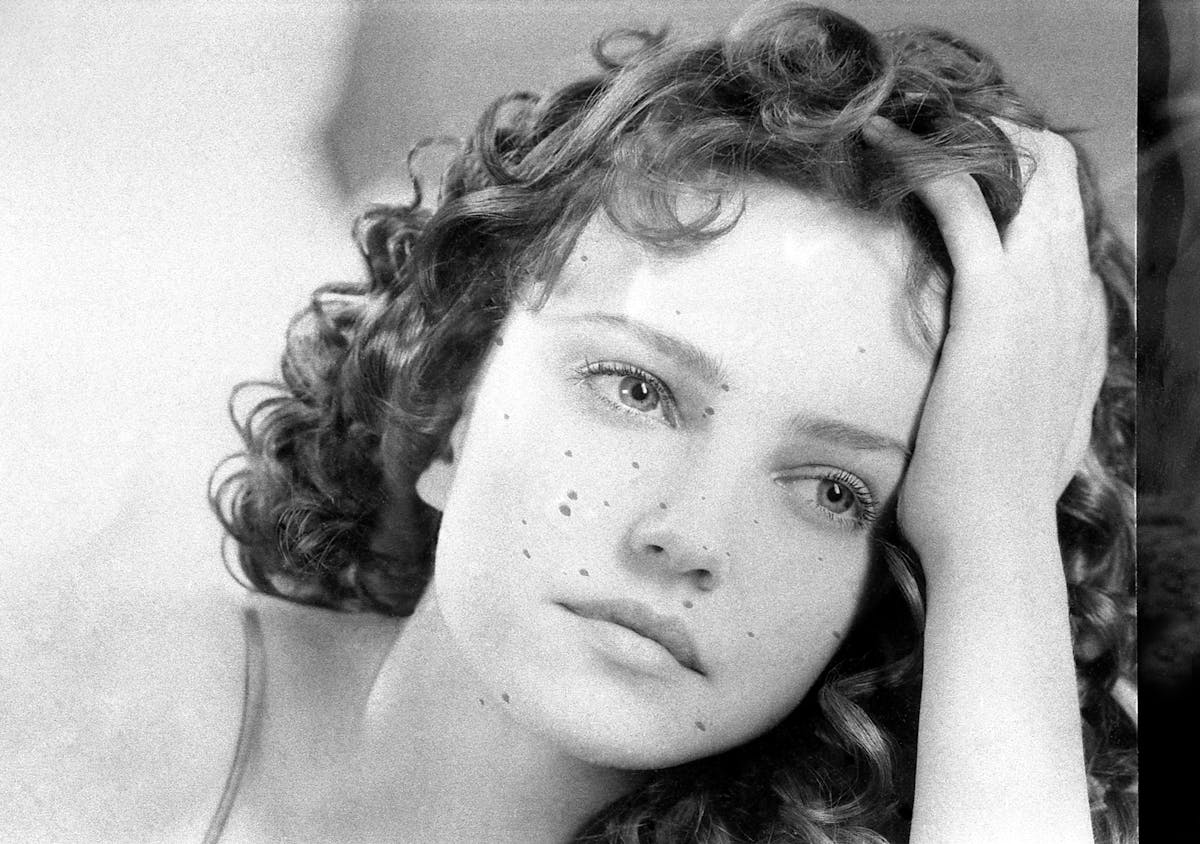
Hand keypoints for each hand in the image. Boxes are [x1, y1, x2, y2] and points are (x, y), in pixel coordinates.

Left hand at [864, 117, 1108, 573]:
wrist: (996, 542)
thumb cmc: (991, 501)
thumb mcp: (1024, 440)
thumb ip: (1025, 400)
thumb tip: (999, 394)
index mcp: (1080, 326)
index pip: (1066, 225)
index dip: (1019, 187)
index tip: (956, 180)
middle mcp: (1071, 299)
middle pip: (1061, 177)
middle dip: (1001, 141)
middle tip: (927, 142)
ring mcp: (1041, 300)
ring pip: (1029, 170)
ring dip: (967, 137)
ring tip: (901, 134)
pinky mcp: (995, 309)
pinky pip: (967, 203)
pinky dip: (929, 166)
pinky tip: (884, 154)